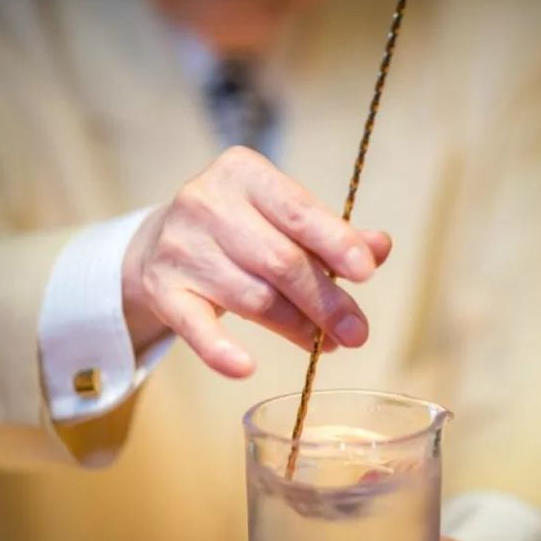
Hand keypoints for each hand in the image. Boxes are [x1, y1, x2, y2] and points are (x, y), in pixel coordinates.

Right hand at [121, 146, 390, 376]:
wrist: (159, 244)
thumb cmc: (239, 228)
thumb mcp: (281, 217)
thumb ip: (330, 232)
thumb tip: (380, 247)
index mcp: (243, 173)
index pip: (298, 211)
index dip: (335, 244)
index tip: (366, 273)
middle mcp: (205, 202)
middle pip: (279, 261)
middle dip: (325, 301)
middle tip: (356, 333)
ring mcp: (179, 247)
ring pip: (252, 297)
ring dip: (295, 327)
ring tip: (324, 344)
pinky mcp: (161, 289)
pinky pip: (196, 326)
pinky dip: (220, 350)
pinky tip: (246, 368)